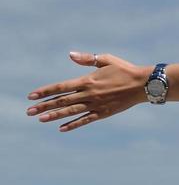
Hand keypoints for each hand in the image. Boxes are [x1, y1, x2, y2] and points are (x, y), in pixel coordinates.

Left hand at [26, 52, 148, 131]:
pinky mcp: (104, 113)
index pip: (61, 87)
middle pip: (62, 101)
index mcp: (88, 80)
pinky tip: (62, 128)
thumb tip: (70, 55)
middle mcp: (89, 94)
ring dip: (54, 116)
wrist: (143, 84)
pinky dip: (73, 125)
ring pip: (71, 111)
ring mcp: (96, 104)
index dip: (45, 91)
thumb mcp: (106, 60)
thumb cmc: (125, 69)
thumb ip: (87, 59)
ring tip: (40, 119)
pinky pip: (85, 120)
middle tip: (29, 111)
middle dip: (44, 106)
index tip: (32, 96)